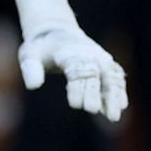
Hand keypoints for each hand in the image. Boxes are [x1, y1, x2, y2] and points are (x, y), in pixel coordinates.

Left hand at [11, 0, 126, 119]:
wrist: (56, 33)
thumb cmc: (41, 48)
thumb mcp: (30, 55)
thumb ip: (31, 69)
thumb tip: (33, 86)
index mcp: (70, 52)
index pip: (77, 71)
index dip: (77, 88)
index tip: (74, 105)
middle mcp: (90, 54)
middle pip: (97, 75)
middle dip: (95, 93)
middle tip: (92, 110)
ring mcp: (100, 59)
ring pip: (111, 78)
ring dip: (114, 96)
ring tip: (113, 117)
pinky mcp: (106, 65)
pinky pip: (116, 78)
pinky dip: (119, 91)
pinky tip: (121, 106)